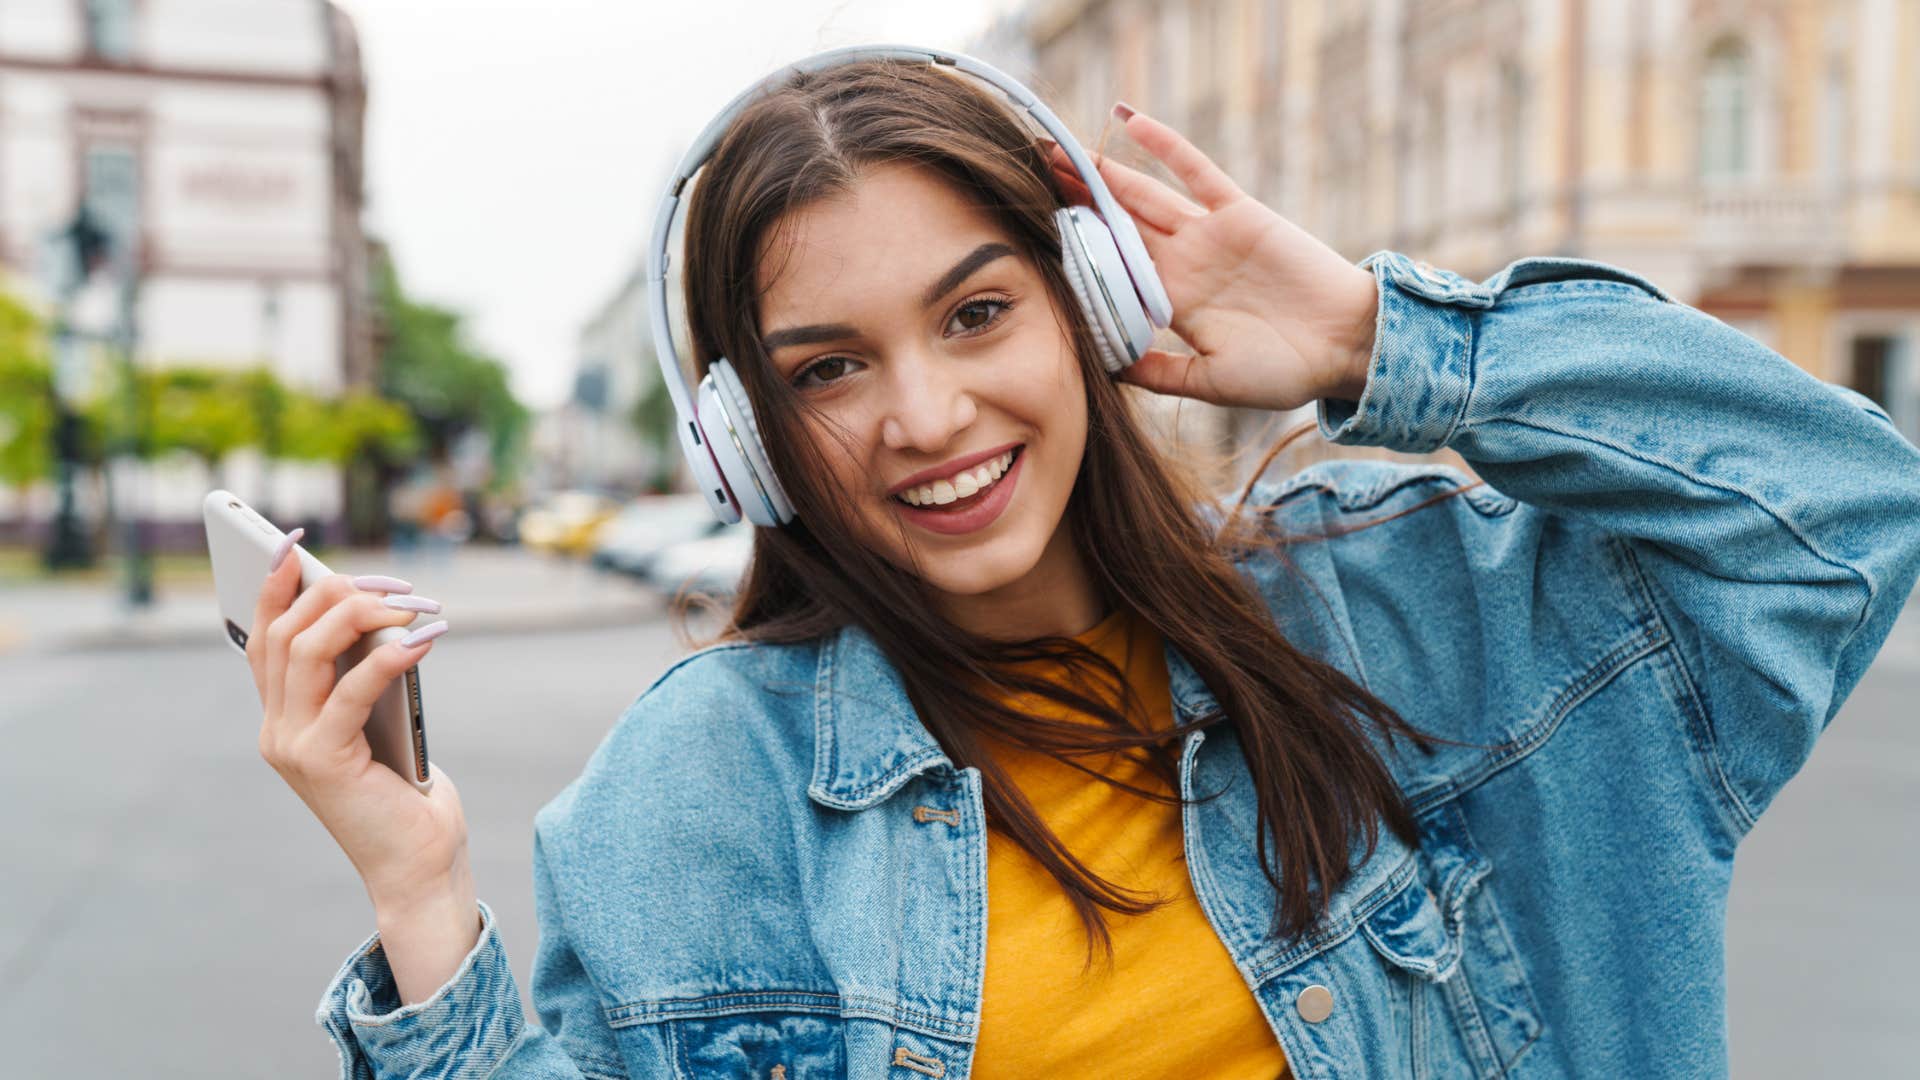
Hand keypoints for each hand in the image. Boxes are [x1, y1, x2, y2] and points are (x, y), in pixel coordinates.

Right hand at [248, 533, 469, 920]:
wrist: (417, 865)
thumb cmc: (405, 792)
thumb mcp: (381, 721)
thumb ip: (365, 677)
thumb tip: (380, 615)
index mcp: (281, 718)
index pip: (262, 637)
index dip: (271, 587)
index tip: (292, 543)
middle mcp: (276, 729)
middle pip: (286, 633)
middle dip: (337, 592)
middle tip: (396, 584)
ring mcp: (293, 746)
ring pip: (308, 651)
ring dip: (364, 615)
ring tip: (415, 604)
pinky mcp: (324, 762)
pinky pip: (353, 690)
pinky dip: (389, 657)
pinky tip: (425, 638)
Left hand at [1047, 103, 1377, 410]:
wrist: (1346, 347)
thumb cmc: (1284, 373)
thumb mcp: (1210, 382)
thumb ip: (1158, 372)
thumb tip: (1103, 370)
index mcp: (1172, 303)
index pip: (1111, 271)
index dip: (1075, 251)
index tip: (1031, 235)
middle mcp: (1184, 264)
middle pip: (1118, 225)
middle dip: (1076, 202)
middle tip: (1029, 176)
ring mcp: (1209, 234)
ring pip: (1144, 195)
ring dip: (1104, 173)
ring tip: (1060, 150)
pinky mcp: (1239, 212)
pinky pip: (1196, 171)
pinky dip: (1164, 145)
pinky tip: (1127, 119)